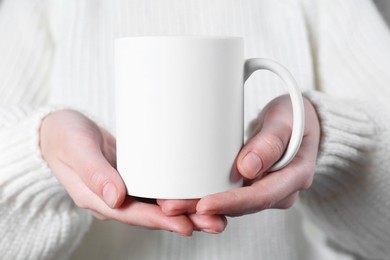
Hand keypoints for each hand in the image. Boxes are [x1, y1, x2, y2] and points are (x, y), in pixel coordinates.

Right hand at [39, 109, 225, 234]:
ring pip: (159, 204)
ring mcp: (126, 188)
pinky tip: (197, 191)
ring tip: (216, 213)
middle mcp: (116, 198)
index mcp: (99, 199)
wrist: (60, 131)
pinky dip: (177, 192)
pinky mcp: (134, 175)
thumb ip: (94, 172)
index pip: (134, 214)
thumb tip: (116, 198)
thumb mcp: (76, 149)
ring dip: (186, 209)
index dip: (161, 221)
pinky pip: (157, 188)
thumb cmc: (64, 137)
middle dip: (185, 219)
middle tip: (216, 222)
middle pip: (153, 214)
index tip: (187, 225)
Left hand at [159, 95, 319, 218]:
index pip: (260, 196)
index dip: (230, 202)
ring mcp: (266, 189)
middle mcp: (280, 190)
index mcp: (295, 176)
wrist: (302, 121)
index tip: (202, 204)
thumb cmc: (296, 116)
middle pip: (242, 206)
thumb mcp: (288, 119)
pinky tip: (186, 197)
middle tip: (171, 207)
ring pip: (233, 205)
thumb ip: (271, 141)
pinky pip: (231, 196)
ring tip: (171, 204)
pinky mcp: (254, 185)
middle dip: (206, 209)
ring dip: (202, 207)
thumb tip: (248, 168)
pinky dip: (209, 197)